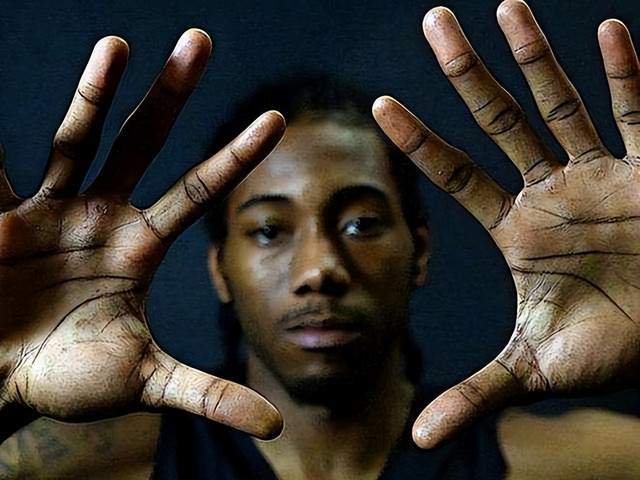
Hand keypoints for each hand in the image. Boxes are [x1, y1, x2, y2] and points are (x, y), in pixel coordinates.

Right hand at [0, 30, 284, 439]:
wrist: (1, 383)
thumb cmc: (71, 381)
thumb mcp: (146, 382)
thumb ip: (208, 395)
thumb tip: (277, 425)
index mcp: (141, 245)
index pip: (202, 190)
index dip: (237, 155)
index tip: (277, 118)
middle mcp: (103, 215)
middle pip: (146, 142)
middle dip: (172, 95)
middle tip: (201, 38)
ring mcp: (52, 208)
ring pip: (79, 137)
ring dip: (97, 91)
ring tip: (120, 42)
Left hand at [374, 0, 639, 447]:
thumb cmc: (610, 349)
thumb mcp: (533, 369)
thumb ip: (475, 395)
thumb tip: (416, 439)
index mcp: (517, 228)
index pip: (455, 173)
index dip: (418, 141)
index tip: (377, 106)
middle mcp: (552, 191)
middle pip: (499, 119)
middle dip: (467, 71)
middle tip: (432, 20)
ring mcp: (602, 174)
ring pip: (561, 102)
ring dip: (537, 56)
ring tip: (503, 6)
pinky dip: (627, 75)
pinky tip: (608, 31)